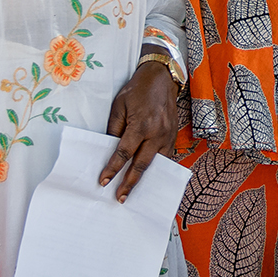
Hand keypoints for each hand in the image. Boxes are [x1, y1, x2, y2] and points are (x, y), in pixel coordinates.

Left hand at [100, 60, 178, 201]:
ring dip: (145, 179)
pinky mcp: (173, 136)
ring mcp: (168, 136)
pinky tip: (149, 176)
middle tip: (120, 198)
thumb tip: (108, 148)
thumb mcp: (119, 106)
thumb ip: (114, 128)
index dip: (112, 169)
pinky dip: (156, 168)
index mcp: (141, 125)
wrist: (162, 78)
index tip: (103, 181)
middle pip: (142, 165)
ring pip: (156, 164)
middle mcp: (157, 133)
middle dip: (130, 183)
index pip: (124, 153)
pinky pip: (165, 157)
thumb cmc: (137, 90)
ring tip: (134, 192)